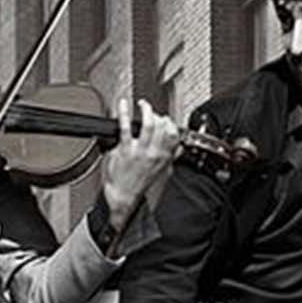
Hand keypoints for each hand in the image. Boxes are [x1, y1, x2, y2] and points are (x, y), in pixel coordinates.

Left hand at [99, 98, 180, 229]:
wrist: (124, 197)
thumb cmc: (138, 185)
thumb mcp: (161, 172)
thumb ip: (170, 158)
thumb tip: (177, 149)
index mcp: (164, 157)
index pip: (174, 134)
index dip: (170, 122)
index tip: (165, 118)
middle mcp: (154, 153)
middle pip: (163, 126)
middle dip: (158, 115)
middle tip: (150, 111)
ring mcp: (140, 151)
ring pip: (149, 124)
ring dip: (146, 110)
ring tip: (142, 105)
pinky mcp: (126, 150)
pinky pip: (126, 127)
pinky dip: (125, 113)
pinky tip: (124, 106)